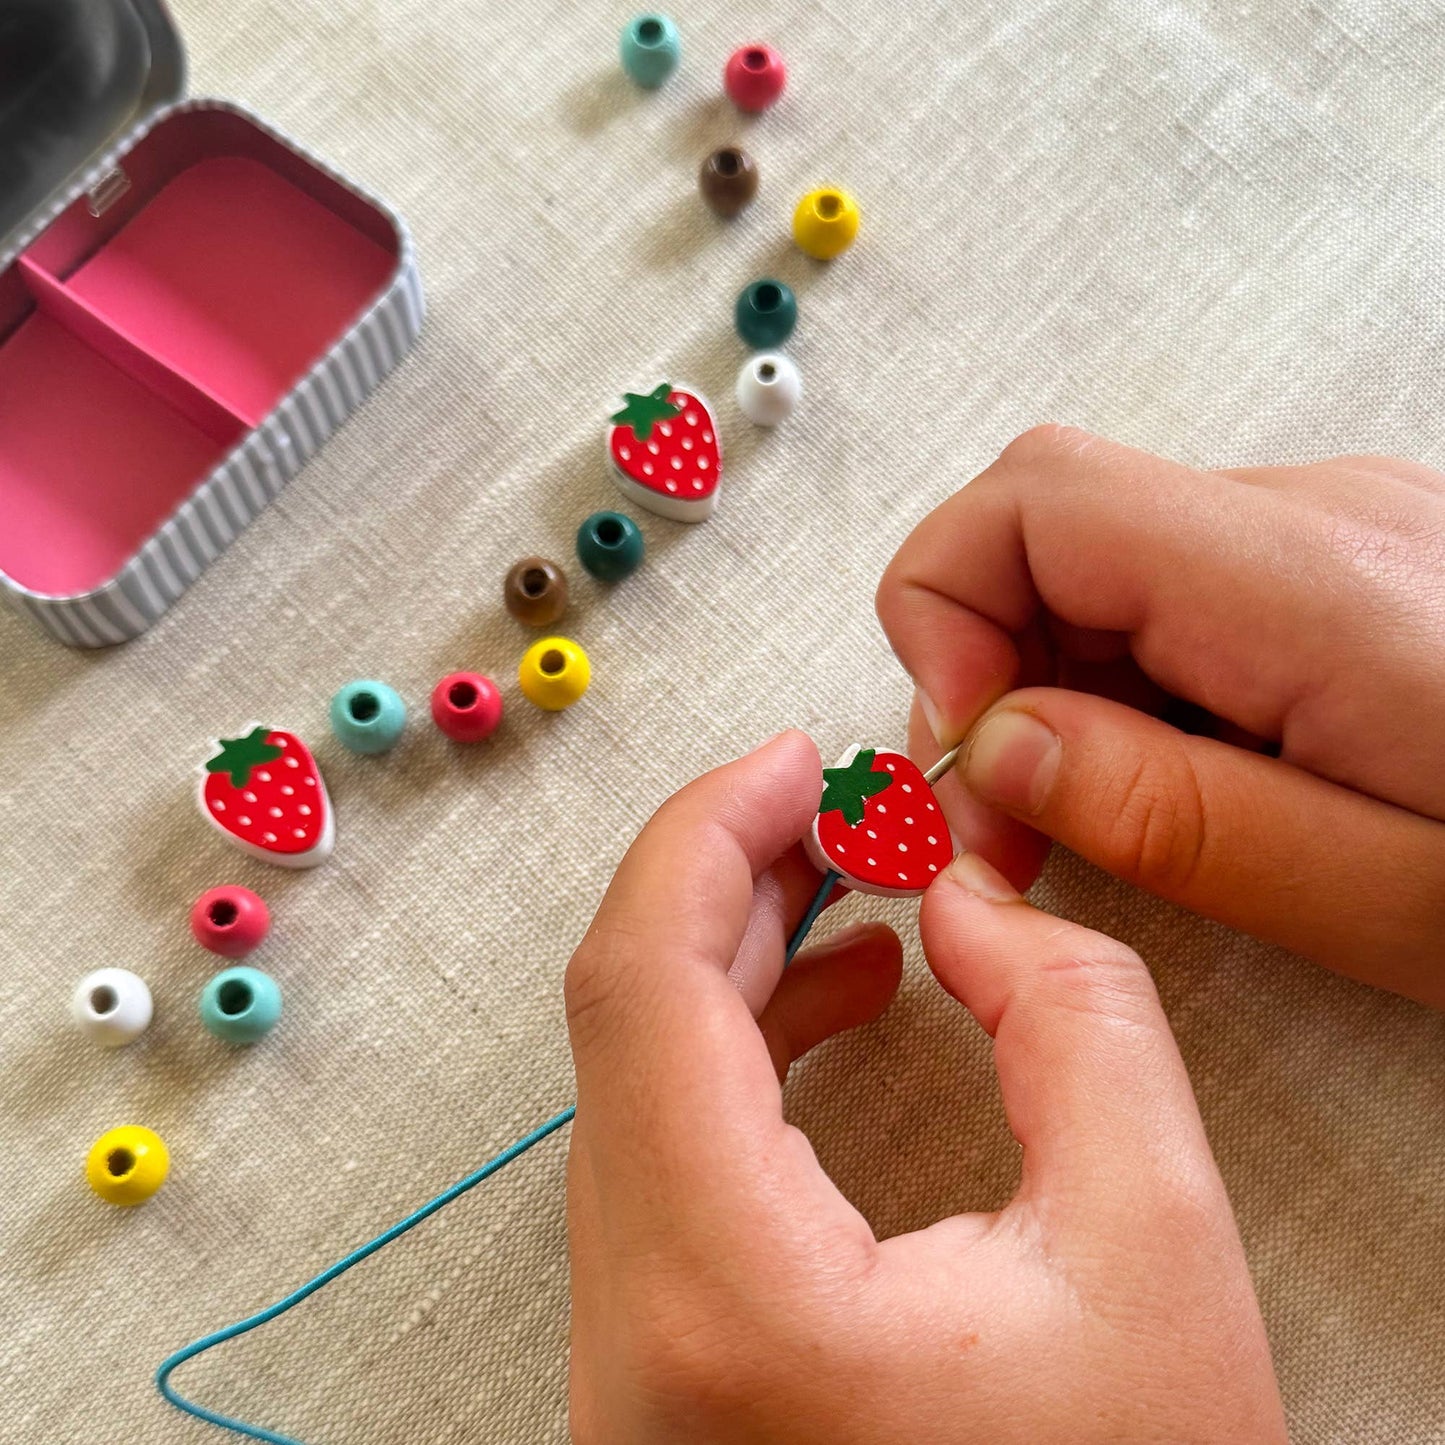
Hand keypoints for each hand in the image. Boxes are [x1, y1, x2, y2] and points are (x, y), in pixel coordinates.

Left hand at [565, 732, 1284, 1443]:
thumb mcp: (1154, 1254)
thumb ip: (1079, 1024)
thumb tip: (969, 904)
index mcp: (723, 1293)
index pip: (641, 984)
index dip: (710, 833)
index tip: (794, 761)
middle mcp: (636, 1326)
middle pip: (630, 1019)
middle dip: (736, 879)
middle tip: (837, 804)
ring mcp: (631, 1353)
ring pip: (642, 1080)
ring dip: (740, 958)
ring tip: (852, 889)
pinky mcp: (665, 1362)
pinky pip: (671, 1151)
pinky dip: (744, 1051)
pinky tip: (835, 1004)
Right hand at [876, 426, 1444, 1006]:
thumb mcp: (1386, 896)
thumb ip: (1171, 815)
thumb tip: (999, 747)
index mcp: (1312, 586)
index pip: (1034, 497)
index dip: (942, 603)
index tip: (960, 744)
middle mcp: (1317, 520)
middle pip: (1051, 524)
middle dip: (985, 665)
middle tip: (1006, 817)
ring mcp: (1336, 529)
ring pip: (1105, 562)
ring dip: (1052, 682)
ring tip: (1099, 813)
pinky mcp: (1346, 563)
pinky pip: (1178, 591)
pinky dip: (1126, 679)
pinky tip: (1180, 770)